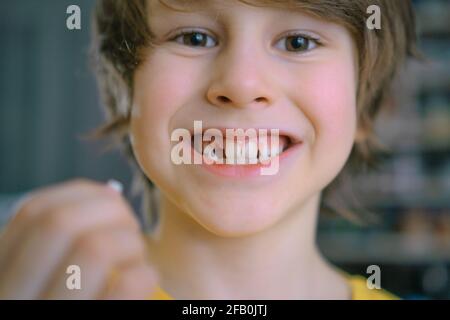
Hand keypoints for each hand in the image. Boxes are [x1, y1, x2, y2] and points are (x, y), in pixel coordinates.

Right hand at [0, 179, 157, 298]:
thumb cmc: (76, 298)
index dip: (82, 196)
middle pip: (59, 223)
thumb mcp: (51, 277)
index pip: (33, 212)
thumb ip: (68, 241)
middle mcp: (13, 298)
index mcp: (2, 276)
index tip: (112, 203)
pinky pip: (125, 286)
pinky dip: (144, 272)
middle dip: (110, 214)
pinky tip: (145, 277)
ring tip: (137, 260)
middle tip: (131, 231)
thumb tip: (109, 191)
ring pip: (93, 248)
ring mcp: (46, 316)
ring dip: (130, 244)